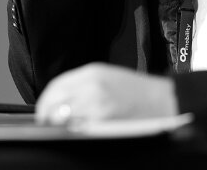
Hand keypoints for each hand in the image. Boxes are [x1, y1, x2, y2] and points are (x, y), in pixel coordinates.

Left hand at [35, 63, 176, 124]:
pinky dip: (72, 131)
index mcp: (91, 73)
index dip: (46, 100)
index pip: (56, 86)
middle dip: (47, 114)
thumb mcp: (107, 76)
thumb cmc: (138, 91)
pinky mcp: (104, 120)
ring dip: (57, 124)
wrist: (163, 100)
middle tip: (46, 123)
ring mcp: (97, 104)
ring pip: (63, 116)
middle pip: (56, 101)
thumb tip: (61, 99)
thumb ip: (83, 84)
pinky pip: (79, 127)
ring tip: (58, 130)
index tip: (43, 110)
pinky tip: (74, 133)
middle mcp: (91, 86)